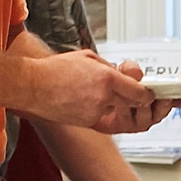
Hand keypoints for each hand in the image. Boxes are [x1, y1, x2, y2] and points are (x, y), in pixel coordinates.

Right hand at [26, 51, 172, 132]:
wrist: (33, 86)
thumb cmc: (56, 70)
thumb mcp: (88, 58)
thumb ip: (110, 68)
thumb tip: (125, 75)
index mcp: (107, 79)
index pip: (140, 92)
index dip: (146, 93)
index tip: (147, 91)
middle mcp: (104, 97)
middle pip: (132, 103)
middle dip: (132, 98)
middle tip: (127, 91)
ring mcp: (96, 112)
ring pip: (116, 109)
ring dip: (113, 103)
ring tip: (92, 91)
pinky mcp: (88, 122)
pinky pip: (102, 115)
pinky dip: (98, 109)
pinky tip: (82, 99)